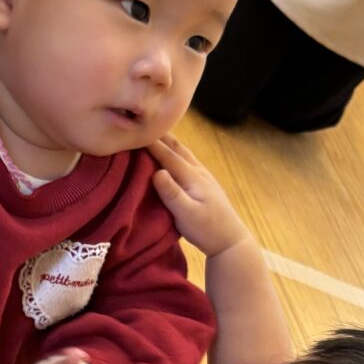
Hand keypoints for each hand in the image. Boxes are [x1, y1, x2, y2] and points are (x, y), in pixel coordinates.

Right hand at [148, 135, 247, 255]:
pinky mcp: (205, 183)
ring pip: (183, 152)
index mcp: (192, 176)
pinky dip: (175, 152)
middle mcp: (198, 171)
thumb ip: (172, 193)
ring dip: (168, 141)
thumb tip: (156, 172)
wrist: (230, 240)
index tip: (132, 131)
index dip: (150, 142)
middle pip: (177, 147)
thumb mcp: (187, 215)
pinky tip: (172, 154)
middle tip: (142, 123)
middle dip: (159, 135)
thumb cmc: (207, 230)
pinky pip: (186, 160)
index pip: (167, 154)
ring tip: (154, 132)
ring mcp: (203, 176)